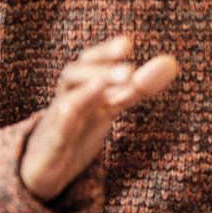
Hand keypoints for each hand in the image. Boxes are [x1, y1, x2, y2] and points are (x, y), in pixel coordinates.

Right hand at [20, 34, 179, 201]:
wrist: (40, 169)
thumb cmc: (76, 131)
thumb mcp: (109, 107)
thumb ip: (137, 87)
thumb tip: (172, 62)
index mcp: (82, 88)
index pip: (91, 63)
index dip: (106, 53)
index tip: (127, 43)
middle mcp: (66, 100)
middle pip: (74, 74)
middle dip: (99, 68)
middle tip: (129, 69)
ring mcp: (56, 123)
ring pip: (67, 102)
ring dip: (88, 92)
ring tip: (107, 86)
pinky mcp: (51, 148)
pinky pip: (57, 134)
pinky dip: (67, 122)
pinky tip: (78, 113)